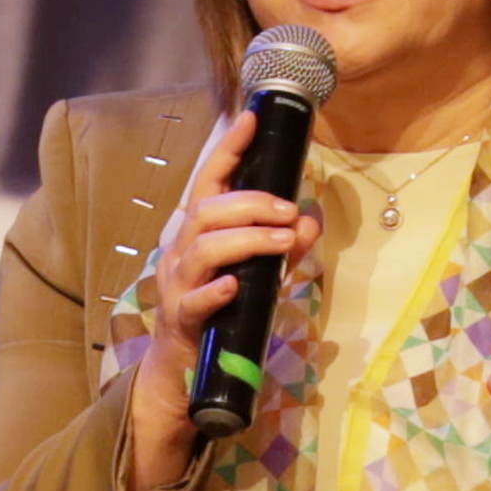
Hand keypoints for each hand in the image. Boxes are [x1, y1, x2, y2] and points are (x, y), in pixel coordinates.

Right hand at [126, 108, 322, 490]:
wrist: (186, 370)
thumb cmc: (224, 312)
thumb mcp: (262, 275)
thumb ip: (285, 248)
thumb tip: (310, 221)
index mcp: (199, 233)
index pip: (211, 182)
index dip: (228, 150)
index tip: (249, 120)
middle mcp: (183, 251)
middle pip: (209, 211)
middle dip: (253, 204)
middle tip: (289, 210)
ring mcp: (179, 285)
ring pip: (206, 248)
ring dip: (249, 239)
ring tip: (284, 242)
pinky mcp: (183, 321)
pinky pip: (198, 300)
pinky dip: (219, 290)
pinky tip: (238, 284)